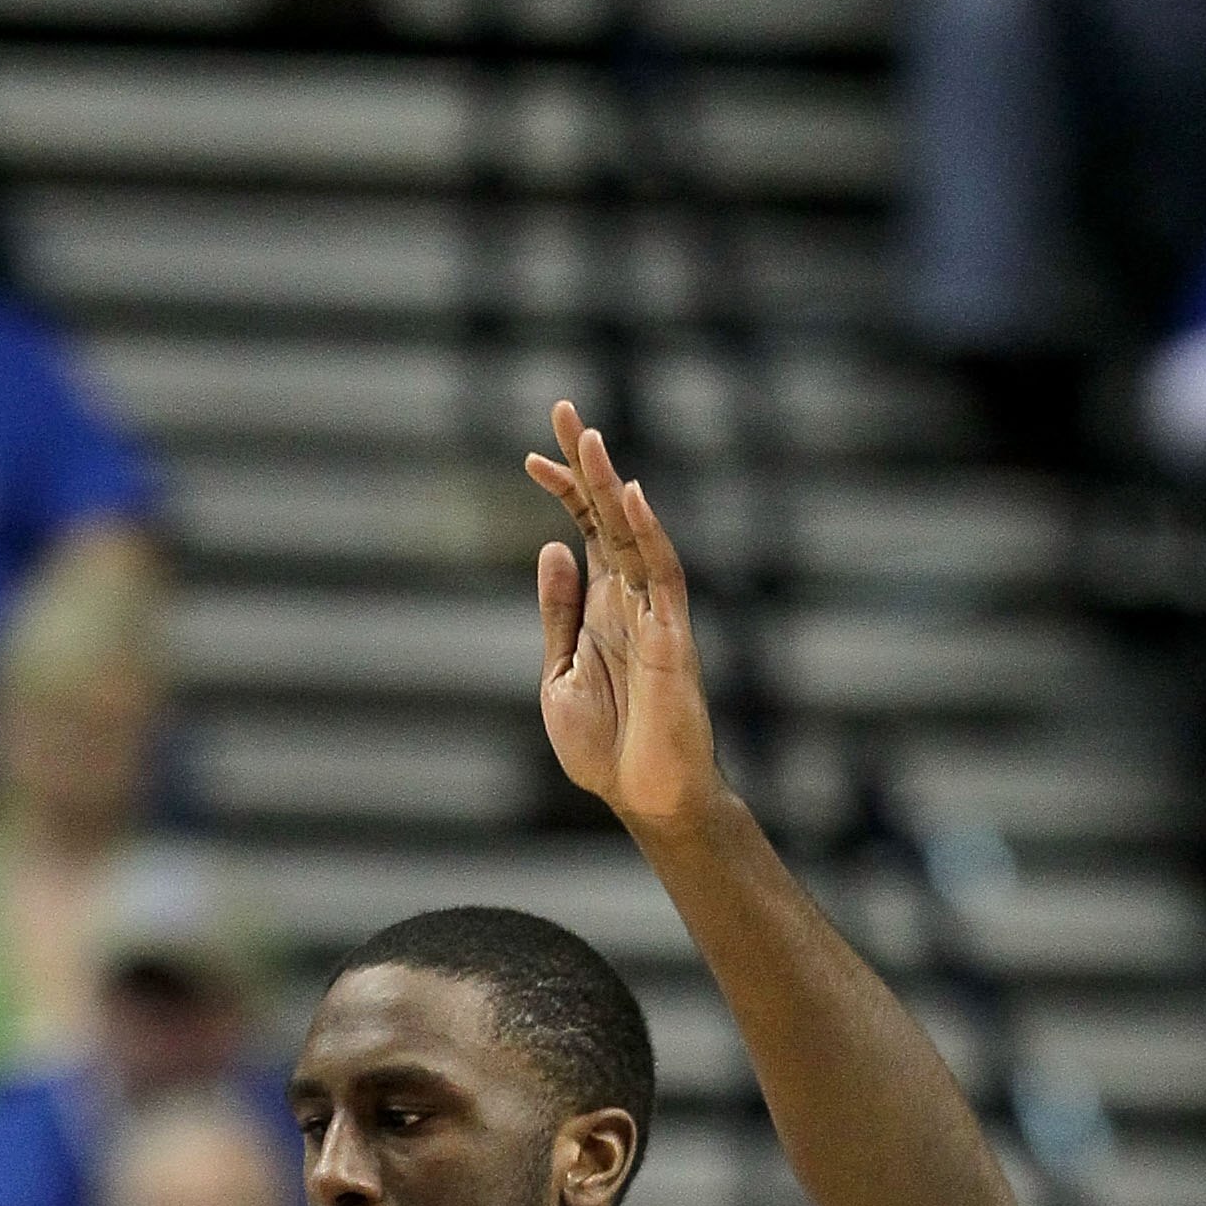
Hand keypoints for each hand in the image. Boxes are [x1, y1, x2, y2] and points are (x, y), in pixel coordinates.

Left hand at [528, 402, 724, 839]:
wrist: (644, 797)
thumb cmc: (605, 747)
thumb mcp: (559, 673)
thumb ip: (559, 612)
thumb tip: (553, 547)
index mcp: (600, 605)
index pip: (583, 531)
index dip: (562, 491)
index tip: (532, 458)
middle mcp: (628, 598)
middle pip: (607, 514)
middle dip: (585, 463)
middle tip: (562, 408)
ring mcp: (653, 612)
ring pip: (632, 533)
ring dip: (610, 484)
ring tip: (588, 437)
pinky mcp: (672, 635)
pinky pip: (664, 574)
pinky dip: (649, 534)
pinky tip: (630, 496)